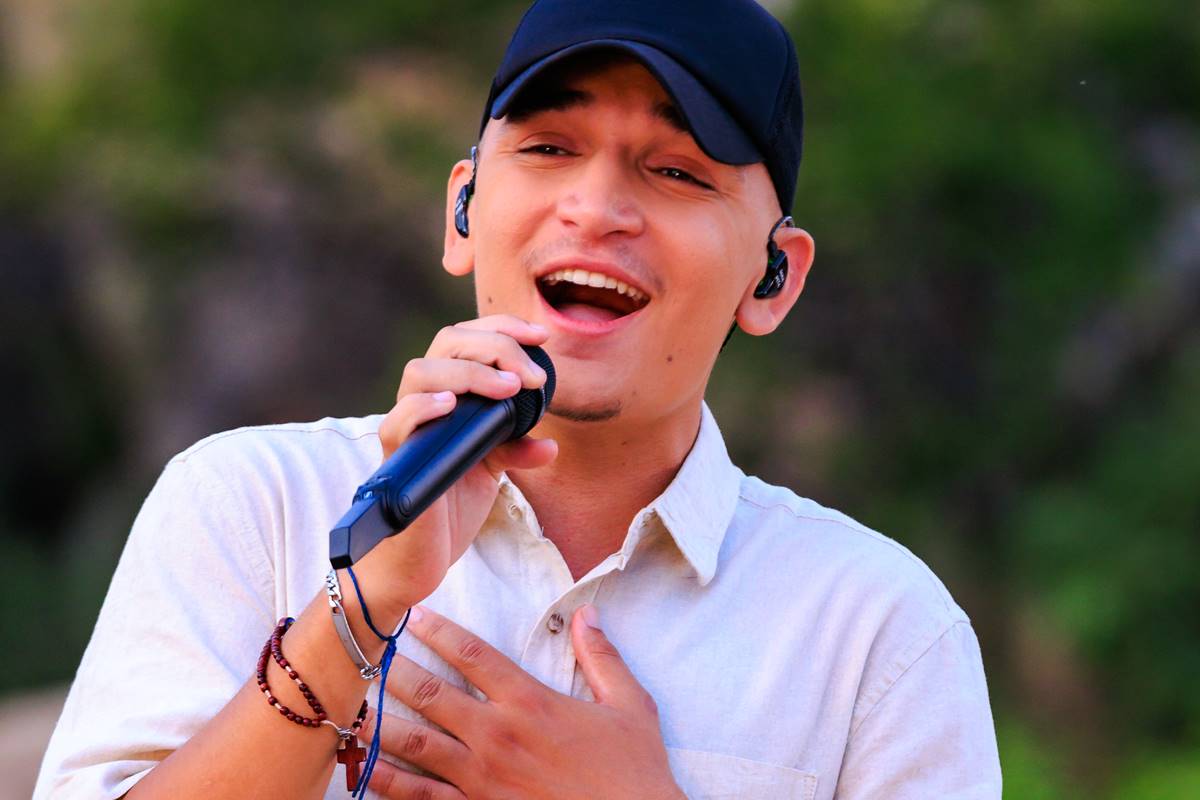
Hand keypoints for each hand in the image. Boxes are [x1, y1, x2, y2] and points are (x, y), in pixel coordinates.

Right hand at [352, 316, 557, 619]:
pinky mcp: (395, 458)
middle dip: (495, 346)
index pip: (467, 338)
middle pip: (447, 343)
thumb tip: (550, 445)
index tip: (541, 337)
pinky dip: (423, 407)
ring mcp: (407, 427)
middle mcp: (423, 400)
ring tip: (509, 388)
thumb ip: (516, 448)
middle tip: (532, 376)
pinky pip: (398, 422)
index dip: (502, 328)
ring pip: (421, 373)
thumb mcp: (493, 470)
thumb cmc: (450, 505)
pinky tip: (452, 405)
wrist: (420, 557)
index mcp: (448, 393)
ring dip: (469, 372)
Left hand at [363, 605, 684, 799]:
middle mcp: (498, 736)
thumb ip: (603, 657)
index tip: (415, 614)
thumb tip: (587, 613)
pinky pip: (423, 798)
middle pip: (432, 694)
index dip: (441, 631)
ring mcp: (483, 779)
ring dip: (381, 724)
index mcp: (532, 703)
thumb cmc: (634, 771)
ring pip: (417, 745)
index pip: (475, 655)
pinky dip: (390, 783)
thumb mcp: (630, 706)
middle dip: (395, 670)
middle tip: (368, 652)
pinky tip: (364, 770)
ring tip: (351, 706)